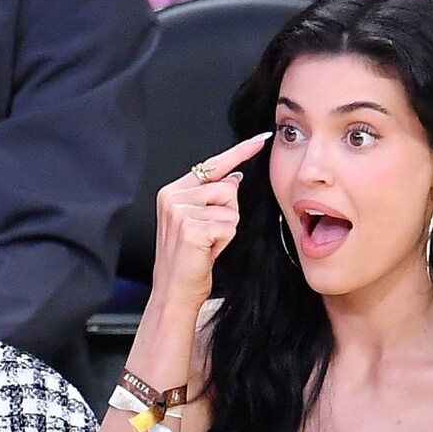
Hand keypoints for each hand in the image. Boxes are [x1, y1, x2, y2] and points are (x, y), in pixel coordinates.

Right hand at [150, 131, 268, 310]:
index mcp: (172, 192)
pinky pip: (229, 225)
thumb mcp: (198, 223)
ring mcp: (180, 211)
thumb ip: (212, 197)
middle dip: (227, 213)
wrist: (174, 292)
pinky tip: (206, 251)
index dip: (238, 153)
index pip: (212, 166)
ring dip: (225, 228)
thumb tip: (234, 178)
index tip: (260, 139)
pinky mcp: (192, 227)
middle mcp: (173, 197)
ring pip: (230, 206)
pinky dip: (224, 241)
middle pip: (227, 187)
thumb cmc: (187, 262)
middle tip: (207, 236)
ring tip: (206, 245)